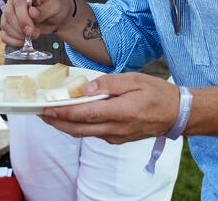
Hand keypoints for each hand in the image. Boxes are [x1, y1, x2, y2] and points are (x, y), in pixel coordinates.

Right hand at [0, 0, 71, 46]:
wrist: (58, 17)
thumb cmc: (56, 6)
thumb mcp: (55, 6)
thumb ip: (44, 9)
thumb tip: (32, 12)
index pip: (17, 3)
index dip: (23, 17)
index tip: (31, 28)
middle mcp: (14, 0)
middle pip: (9, 14)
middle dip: (21, 27)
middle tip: (34, 33)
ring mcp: (10, 12)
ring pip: (5, 24)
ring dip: (18, 34)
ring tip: (32, 36)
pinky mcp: (10, 24)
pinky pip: (4, 34)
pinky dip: (12, 40)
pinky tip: (22, 41)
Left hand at [40, 72, 179, 144]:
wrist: (177, 114)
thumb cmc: (157, 93)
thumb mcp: (134, 80)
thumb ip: (108, 84)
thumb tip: (85, 88)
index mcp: (120, 112)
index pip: (84, 115)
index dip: (62, 113)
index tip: (46, 108)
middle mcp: (116, 128)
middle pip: (79, 130)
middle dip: (56, 123)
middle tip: (40, 113)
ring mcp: (117, 136)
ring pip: (85, 134)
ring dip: (66, 126)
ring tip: (51, 114)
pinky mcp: (118, 138)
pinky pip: (94, 134)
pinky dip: (79, 127)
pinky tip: (73, 117)